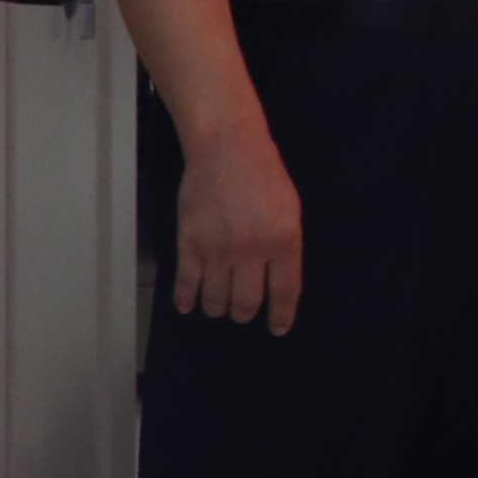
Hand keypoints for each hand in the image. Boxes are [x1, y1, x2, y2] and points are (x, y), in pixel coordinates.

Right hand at [173, 129, 304, 332]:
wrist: (227, 148)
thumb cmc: (264, 175)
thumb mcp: (290, 211)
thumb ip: (287, 248)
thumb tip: (279, 283)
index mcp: (284, 242)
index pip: (284, 293)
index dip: (281, 316)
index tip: (277, 329)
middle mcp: (252, 251)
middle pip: (246, 303)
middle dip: (244, 313)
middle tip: (242, 312)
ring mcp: (219, 249)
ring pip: (216, 299)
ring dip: (217, 308)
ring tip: (218, 305)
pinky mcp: (190, 243)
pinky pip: (186, 284)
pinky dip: (187, 300)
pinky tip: (188, 305)